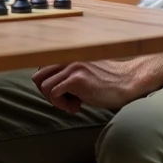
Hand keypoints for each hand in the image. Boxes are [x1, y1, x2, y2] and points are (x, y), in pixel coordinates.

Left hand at [32, 57, 161, 112]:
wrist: (125, 84)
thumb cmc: (105, 83)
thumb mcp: (82, 73)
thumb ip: (65, 75)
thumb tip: (47, 88)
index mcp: (67, 56)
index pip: (42, 70)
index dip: (47, 87)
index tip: (62, 95)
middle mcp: (67, 58)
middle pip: (37, 77)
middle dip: (46, 94)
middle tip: (62, 101)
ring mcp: (71, 67)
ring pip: (43, 86)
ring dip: (54, 100)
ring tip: (70, 104)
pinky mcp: (76, 79)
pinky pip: (54, 94)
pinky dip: (61, 104)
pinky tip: (75, 106)